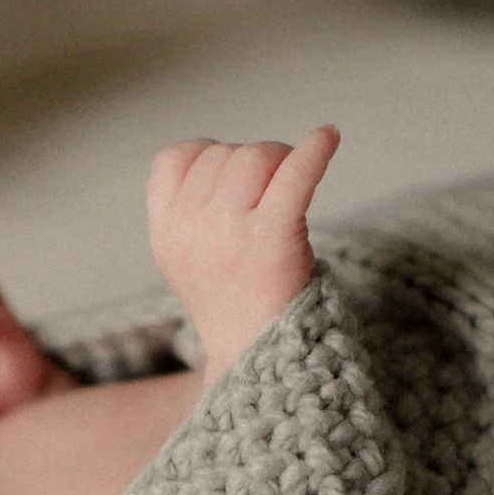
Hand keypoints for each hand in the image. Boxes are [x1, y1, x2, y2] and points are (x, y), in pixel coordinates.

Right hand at [145, 126, 337, 379]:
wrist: (255, 357)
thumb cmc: (234, 300)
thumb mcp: (187, 255)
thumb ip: (192, 208)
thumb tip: (230, 155)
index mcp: (165, 231)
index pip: (177, 158)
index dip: (210, 159)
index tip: (234, 185)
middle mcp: (190, 228)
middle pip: (226, 154)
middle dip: (256, 164)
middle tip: (274, 197)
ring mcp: (228, 233)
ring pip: (257, 155)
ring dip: (282, 161)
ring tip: (292, 192)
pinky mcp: (271, 238)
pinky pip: (294, 175)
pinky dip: (315, 151)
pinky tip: (329, 137)